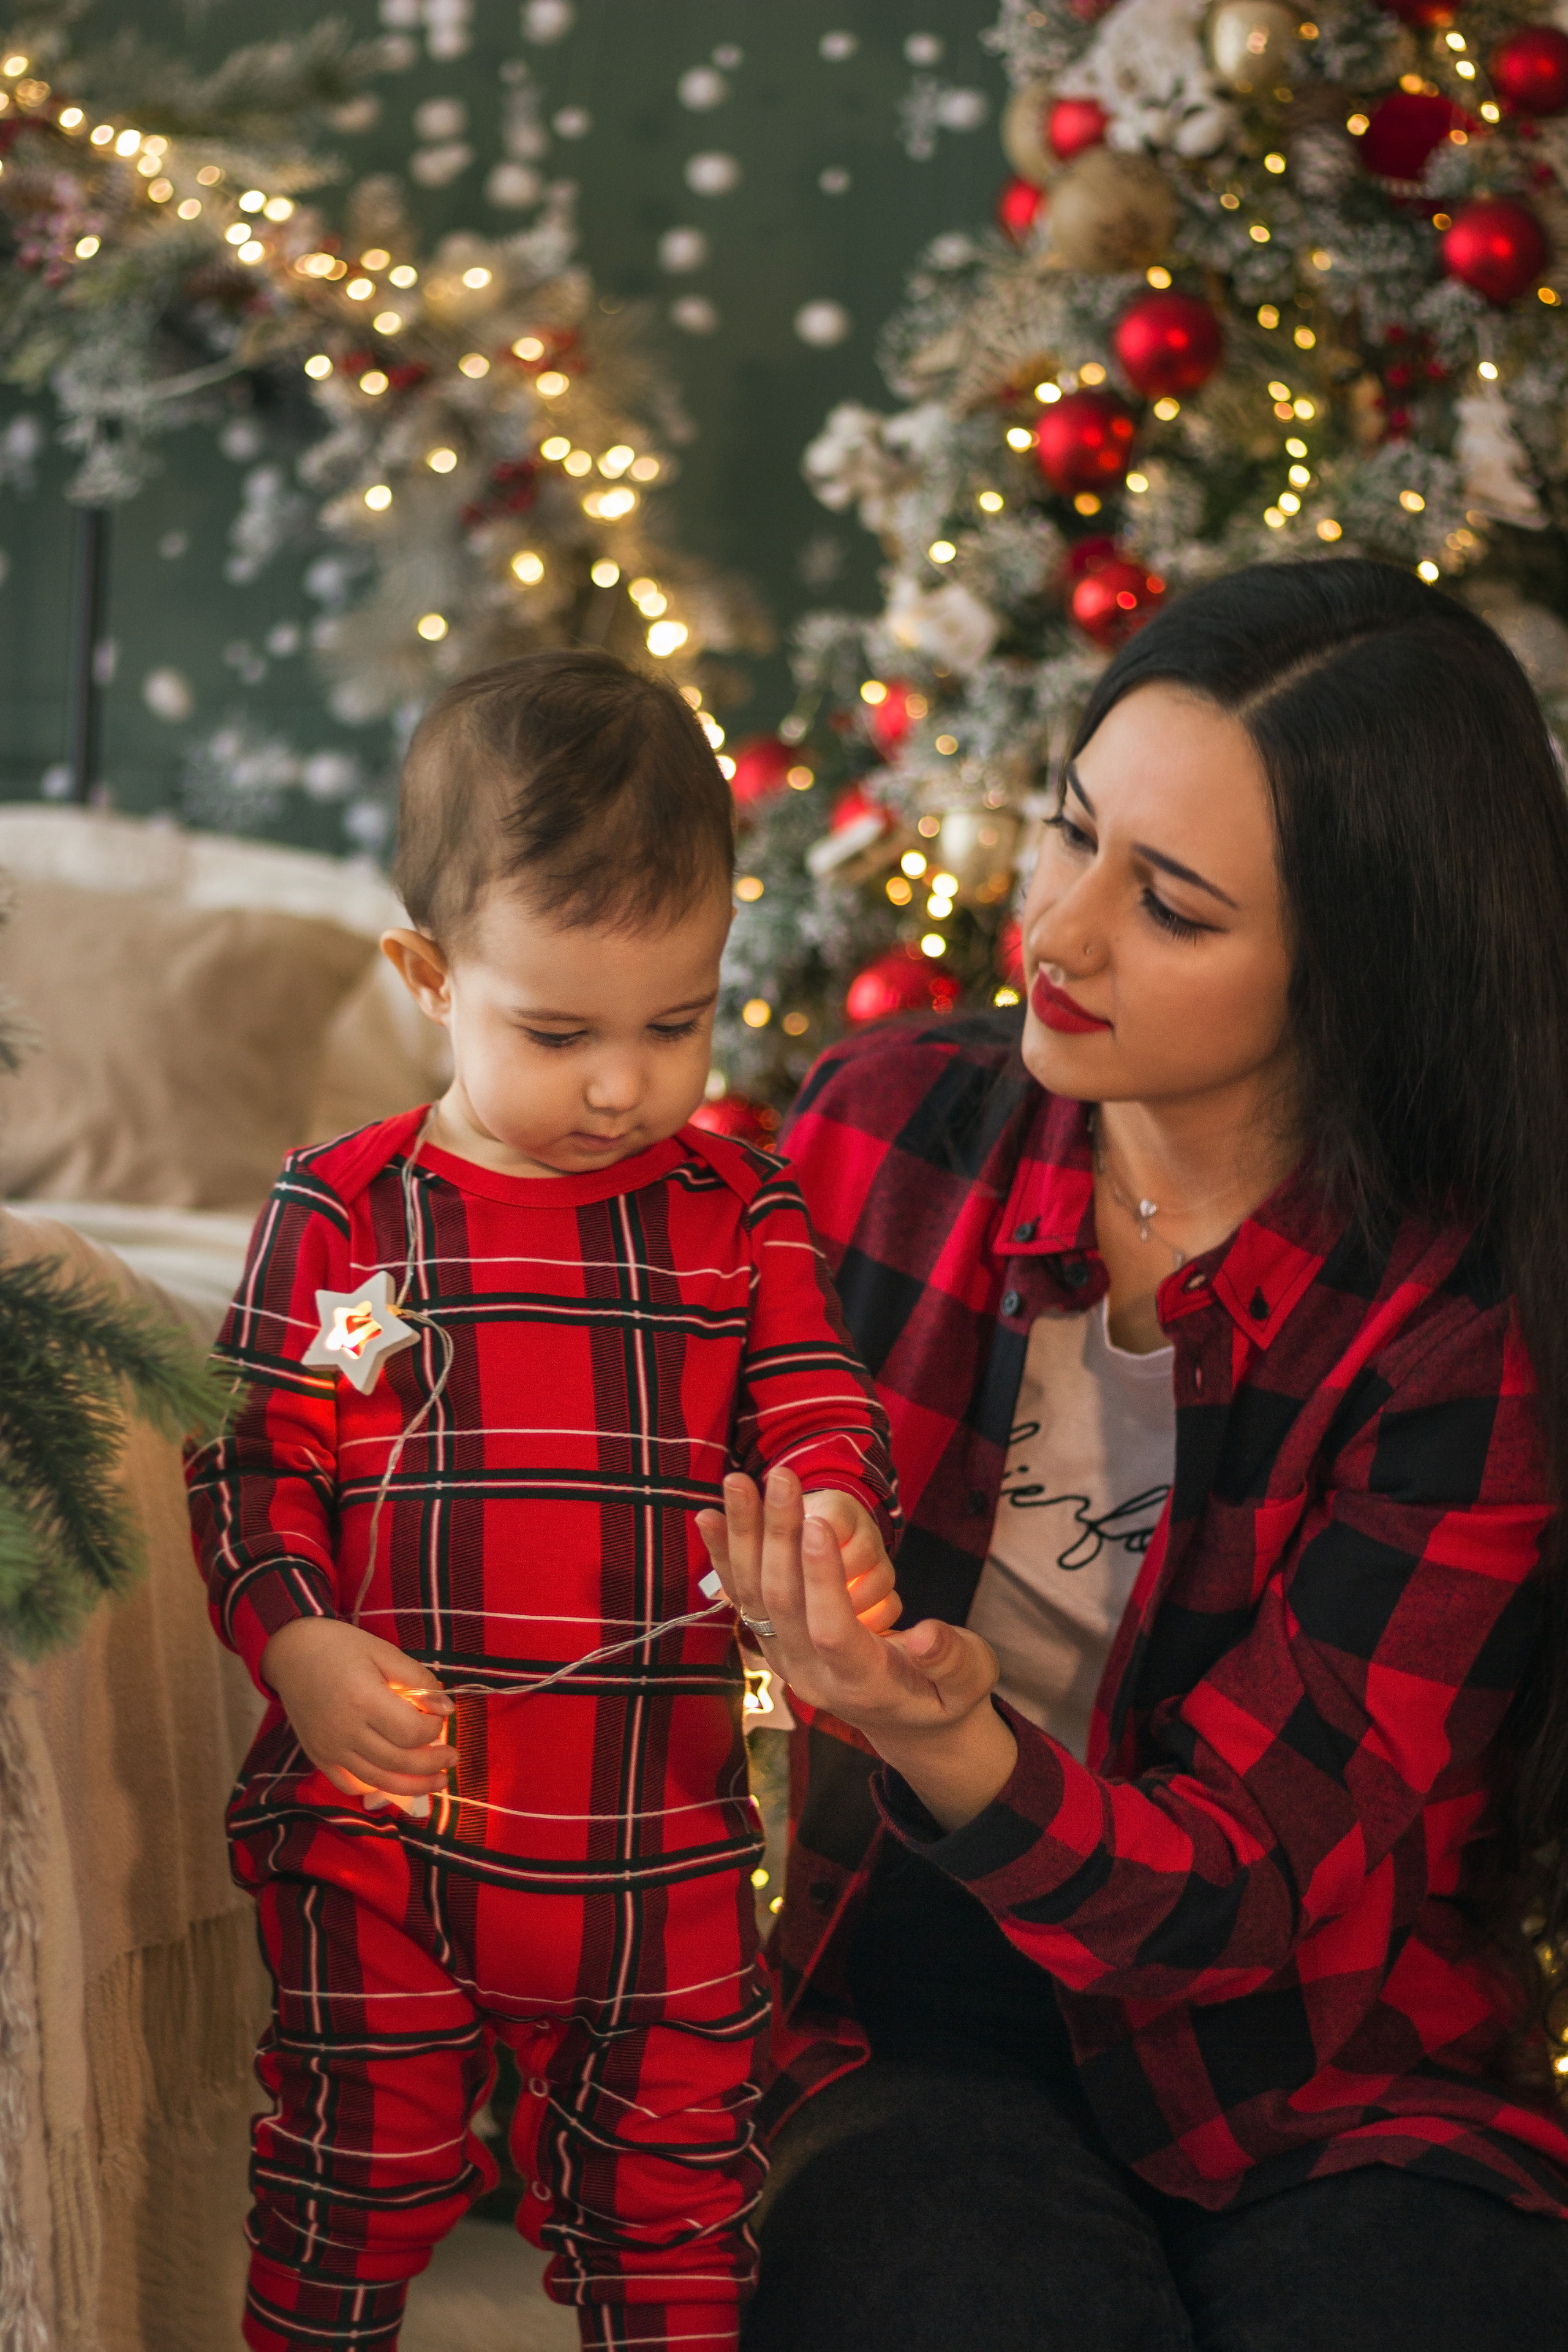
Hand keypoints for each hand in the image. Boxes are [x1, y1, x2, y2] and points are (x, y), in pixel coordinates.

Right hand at [261, 1616, 457, 1800]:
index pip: (411, 1732)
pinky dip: (374, 1788)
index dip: (435, 1729)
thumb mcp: (384, 1651)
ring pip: (378, 1780)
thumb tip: (447, 1708)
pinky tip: (393, 1780)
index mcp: (364, 1700)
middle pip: (399, 1762)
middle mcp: (345, 1731)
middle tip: (452, 1757)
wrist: (292, 1653)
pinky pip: (349, 1785)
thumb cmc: (340, 1647)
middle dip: (433, 1764)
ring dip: (413, 1786)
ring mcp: (330, 1749)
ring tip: (437, 1781)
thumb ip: (418, 1679)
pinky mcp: (319, 1757)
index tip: (442, 1717)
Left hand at [696, 1467, 1017, 1832]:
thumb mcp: (969, 1681)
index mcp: (864, 1684)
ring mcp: (786, 1661)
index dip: (823, 1579)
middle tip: (780, 1477)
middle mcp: (812, 1676)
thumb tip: (925, 1636)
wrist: (908, 1724)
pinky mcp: (775, 1643)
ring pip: (754, 1596)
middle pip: (784, 1604)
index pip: (833, 1631)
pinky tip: (708, 1517)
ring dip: (743, 1537)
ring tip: (736, 1482)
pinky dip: (724, 1557)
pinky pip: (743, 1597)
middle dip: (780, 1536)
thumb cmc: (946, 1695)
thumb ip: (952, 1659)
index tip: (820, 1523)